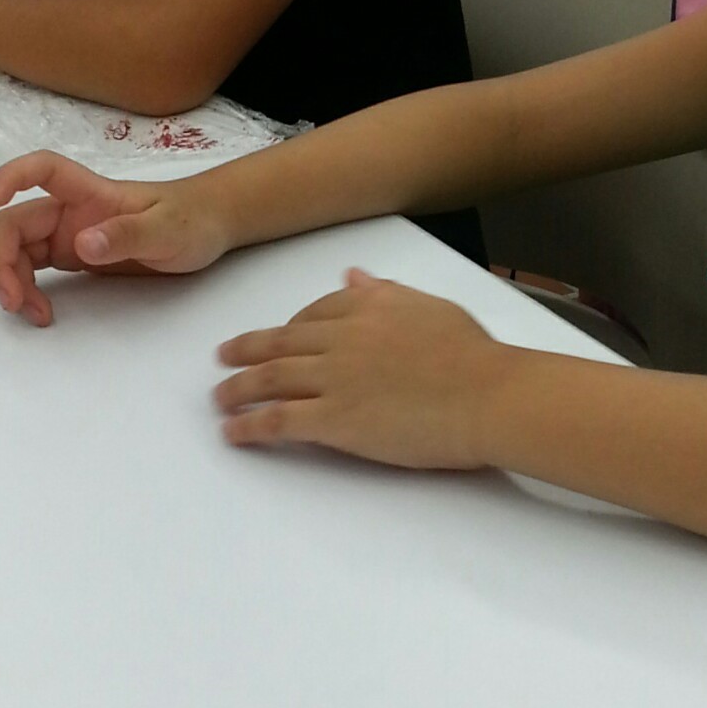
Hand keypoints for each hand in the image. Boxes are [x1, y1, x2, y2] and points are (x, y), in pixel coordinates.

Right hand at [0, 152, 233, 324]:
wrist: (210, 226)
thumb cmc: (192, 220)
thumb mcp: (170, 230)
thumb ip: (128, 235)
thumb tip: (82, 245)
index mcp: (92, 193)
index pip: (43, 169)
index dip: (10, 177)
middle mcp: (72, 210)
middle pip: (14, 223)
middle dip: (0, 260)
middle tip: (13, 302)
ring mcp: (70, 233)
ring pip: (19, 249)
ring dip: (12, 280)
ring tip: (35, 314)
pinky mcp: (75, 256)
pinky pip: (35, 268)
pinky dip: (28, 289)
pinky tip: (42, 310)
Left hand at [214, 269, 512, 469]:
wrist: (487, 395)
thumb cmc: (474, 356)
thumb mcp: (430, 307)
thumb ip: (387, 293)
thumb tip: (354, 276)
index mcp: (368, 307)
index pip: (315, 314)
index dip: (289, 328)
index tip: (278, 337)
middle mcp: (342, 339)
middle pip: (279, 344)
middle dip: (245, 350)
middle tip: (223, 358)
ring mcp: (334, 379)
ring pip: (269, 379)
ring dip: (237, 388)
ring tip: (219, 398)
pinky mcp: (334, 420)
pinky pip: (278, 420)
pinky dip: (249, 425)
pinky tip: (233, 431)